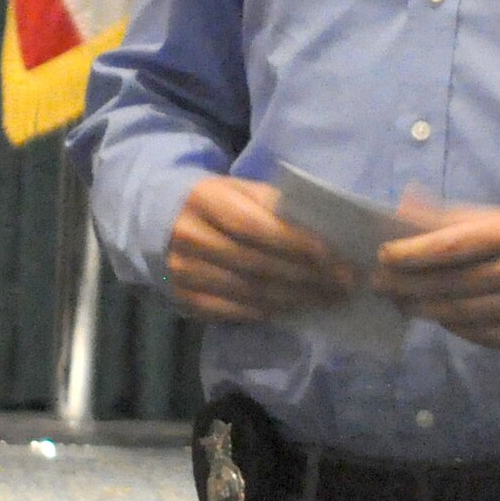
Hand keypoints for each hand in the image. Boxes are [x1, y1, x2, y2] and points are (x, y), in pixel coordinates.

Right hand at [168, 176, 356, 321]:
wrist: (155, 218)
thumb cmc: (214, 201)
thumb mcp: (238, 188)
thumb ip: (273, 204)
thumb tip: (323, 230)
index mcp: (206, 199)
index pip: (257, 227)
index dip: (297, 243)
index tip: (334, 256)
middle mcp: (191, 237)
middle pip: (256, 263)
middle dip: (306, 276)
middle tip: (344, 283)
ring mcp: (184, 272)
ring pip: (248, 291)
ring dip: (295, 298)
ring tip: (329, 299)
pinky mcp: (183, 299)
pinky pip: (232, 311)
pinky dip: (268, 312)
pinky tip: (296, 311)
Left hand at [374, 204, 499, 353]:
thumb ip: (458, 215)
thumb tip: (404, 207)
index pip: (452, 245)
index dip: (412, 253)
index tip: (382, 254)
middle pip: (449, 283)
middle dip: (406, 284)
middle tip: (378, 282)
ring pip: (458, 314)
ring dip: (421, 308)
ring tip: (398, 300)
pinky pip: (477, 335)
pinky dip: (450, 325)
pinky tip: (434, 316)